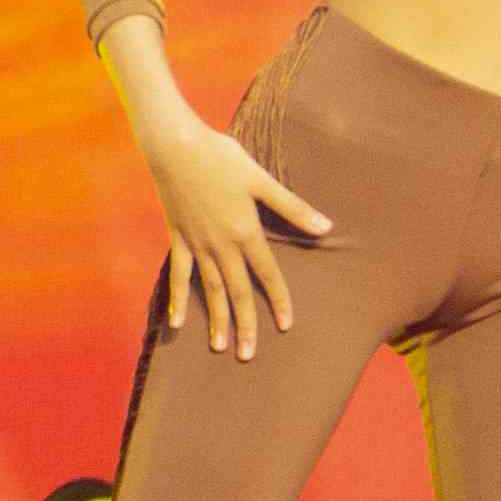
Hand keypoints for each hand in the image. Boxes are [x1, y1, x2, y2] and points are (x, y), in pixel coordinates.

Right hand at [138, 115, 324, 361]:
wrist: (174, 145)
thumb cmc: (221, 157)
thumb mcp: (261, 180)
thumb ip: (292, 208)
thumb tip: (326, 228)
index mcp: (246, 231)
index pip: (267, 275)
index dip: (278, 301)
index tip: (286, 326)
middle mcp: (221, 245)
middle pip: (236, 292)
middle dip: (244, 325)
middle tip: (249, 355)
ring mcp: (196, 244)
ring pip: (209, 289)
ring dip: (215, 319)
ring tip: (220, 347)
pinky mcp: (177, 237)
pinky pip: (177, 274)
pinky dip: (177, 298)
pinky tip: (176, 322)